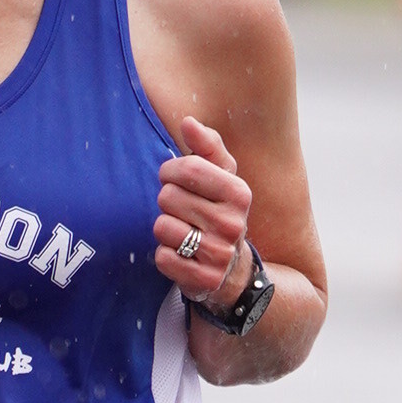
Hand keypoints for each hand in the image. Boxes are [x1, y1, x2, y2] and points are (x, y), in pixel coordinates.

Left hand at [155, 114, 255, 304]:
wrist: (233, 270)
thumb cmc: (219, 212)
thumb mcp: (222, 177)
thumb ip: (206, 146)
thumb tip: (188, 122)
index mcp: (239, 193)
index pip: (187, 167)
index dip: (170, 171)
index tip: (173, 178)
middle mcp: (233, 224)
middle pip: (168, 197)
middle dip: (167, 202)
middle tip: (182, 211)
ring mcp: (219, 254)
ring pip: (162, 227)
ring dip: (165, 229)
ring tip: (183, 232)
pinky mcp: (203, 280)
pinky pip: (162, 258)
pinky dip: (165, 255)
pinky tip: (182, 254)